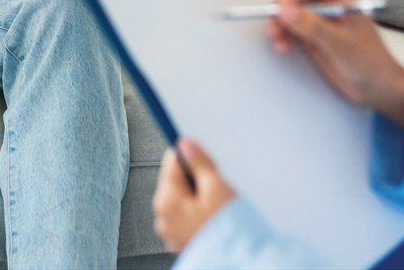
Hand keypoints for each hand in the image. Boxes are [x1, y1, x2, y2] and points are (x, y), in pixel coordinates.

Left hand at [152, 137, 235, 253]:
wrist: (240, 262)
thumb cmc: (227, 228)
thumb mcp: (216, 187)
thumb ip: (199, 163)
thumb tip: (185, 144)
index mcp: (166, 201)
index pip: (172, 162)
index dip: (192, 156)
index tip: (208, 160)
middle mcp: (163, 218)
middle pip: (176, 181)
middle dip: (197, 179)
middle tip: (218, 187)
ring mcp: (172, 232)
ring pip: (183, 199)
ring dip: (199, 196)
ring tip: (219, 205)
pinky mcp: (183, 241)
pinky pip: (188, 217)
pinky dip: (199, 212)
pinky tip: (215, 218)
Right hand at [266, 0, 403, 129]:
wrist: (376, 87)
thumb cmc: (369, 62)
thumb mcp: (340, 44)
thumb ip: (311, 26)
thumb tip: (284, 10)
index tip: (288, 5)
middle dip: (281, 5)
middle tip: (278, 24)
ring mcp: (315, 14)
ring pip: (285, 6)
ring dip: (277, 21)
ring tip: (279, 41)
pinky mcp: (307, 30)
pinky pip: (285, 23)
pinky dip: (279, 32)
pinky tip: (283, 46)